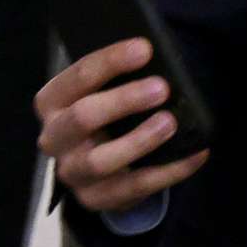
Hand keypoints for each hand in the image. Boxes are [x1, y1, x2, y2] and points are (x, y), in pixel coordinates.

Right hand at [35, 38, 209, 214]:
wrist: (92, 162)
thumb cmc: (103, 114)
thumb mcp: (100, 91)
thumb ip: (117, 78)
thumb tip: (157, 59)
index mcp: (52, 102)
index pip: (77, 77)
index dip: (110, 62)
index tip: (145, 48)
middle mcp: (54, 137)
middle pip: (82, 117)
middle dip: (123, 100)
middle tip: (161, 87)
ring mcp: (72, 172)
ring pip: (101, 160)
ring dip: (139, 141)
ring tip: (170, 123)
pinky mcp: (94, 198)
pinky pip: (134, 188)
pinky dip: (169, 171)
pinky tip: (195, 153)